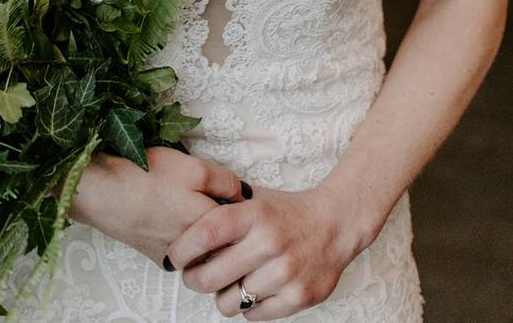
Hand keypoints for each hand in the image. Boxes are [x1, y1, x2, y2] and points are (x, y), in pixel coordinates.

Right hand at [68, 147, 248, 270]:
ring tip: (182, 205)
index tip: (226, 191)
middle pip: (222, 239)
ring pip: (201, 248)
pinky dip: (180, 238)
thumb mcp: (193, 167)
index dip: (236, 204)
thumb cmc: (145, 174)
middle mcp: (194, 247)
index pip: (239, 221)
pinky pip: (179, 252)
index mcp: (207, 222)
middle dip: (222, 222)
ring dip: (200, 231)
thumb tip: (243, 195)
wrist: (99, 191)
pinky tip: (166, 216)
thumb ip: (224, 181)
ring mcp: (173, 255)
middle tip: (204, 196)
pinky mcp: (154, 256)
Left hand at [164, 183, 367, 319]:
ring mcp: (286, 272)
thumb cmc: (288, 213)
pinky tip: (256, 289)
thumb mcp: (255, 201)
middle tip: (197, 276)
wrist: (337, 223)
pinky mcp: (300, 296)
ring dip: (225, 296)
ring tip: (232, 283)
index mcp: (255, 215)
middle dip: (195, 280)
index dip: (183, 250)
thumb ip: (223, 211)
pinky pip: (254, 315)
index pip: (205, 235)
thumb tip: (180, 228)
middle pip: (210, 277)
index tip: (176, 257)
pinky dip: (249, 307)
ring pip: (229, 302)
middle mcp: (270, 242)